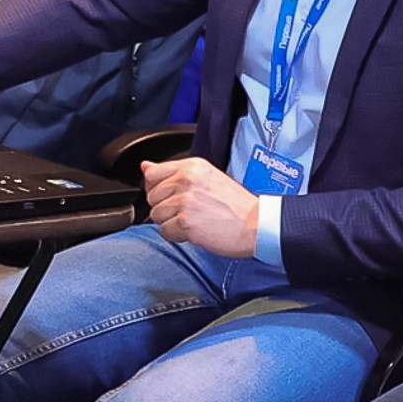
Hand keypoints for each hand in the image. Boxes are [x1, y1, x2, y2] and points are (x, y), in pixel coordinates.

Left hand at [143, 156, 265, 257]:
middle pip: (152, 197)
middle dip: (166, 208)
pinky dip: (176, 235)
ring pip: (156, 215)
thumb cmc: (237, 205)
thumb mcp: (206, 177)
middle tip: (189, 211)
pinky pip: (164, 231)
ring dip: (171, 222)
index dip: (158, 189)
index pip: (152, 174)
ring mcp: (185, 201)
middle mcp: (186, 180)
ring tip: (193, 220)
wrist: (257, 224)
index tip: (171, 196)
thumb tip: (145, 166)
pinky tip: (194, 231)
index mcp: (192, 166)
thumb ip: (173, 172)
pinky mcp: (186, 222)